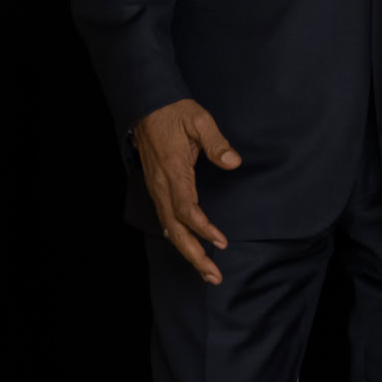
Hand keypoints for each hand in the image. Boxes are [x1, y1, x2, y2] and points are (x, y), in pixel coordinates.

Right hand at [132, 98, 239, 284]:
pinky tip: (190, 250)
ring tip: (207, 272)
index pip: (186, 208)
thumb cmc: (175, 113)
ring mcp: (157, 189)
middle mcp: (162, 186)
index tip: (221, 241)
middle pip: (176, 229)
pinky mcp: (158, 189)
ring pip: (170, 229)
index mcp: (172, 170)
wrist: (148, 107)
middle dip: (194, 254)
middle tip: (214, 275)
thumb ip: (216, 142)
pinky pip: (167, 220)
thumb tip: (234, 162)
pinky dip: (179, 238)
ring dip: (188, 252)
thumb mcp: (199, 119)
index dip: (202, 228)